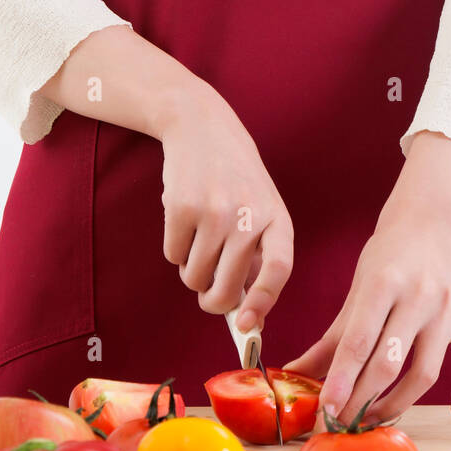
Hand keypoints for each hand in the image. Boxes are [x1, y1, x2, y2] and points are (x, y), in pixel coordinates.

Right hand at [42, 25, 293, 326]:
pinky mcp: (181, 208)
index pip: (278, 271)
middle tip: (208, 297)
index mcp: (277, 219)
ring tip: (199, 239)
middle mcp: (249, 216)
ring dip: (191, 271)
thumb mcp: (261, 210)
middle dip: (213, 301)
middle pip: (226, 287)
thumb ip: (259, 258)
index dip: (263, 302)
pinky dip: (175, 249)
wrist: (202, 125)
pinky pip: (173, 256)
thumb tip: (252, 319)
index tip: (248, 325)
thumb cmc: (235, 178)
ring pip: (194, 277)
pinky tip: (184, 219)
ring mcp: (214, 212)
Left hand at [284, 133, 450, 421]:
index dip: (341, 379)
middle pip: (390, 362)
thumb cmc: (386, 261)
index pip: (359, 341)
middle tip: (343, 422)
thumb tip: (294, 375)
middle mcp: (420, 295)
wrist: (428, 225)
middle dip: (363, 399)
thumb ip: (330, 339)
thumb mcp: (355, 292)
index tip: (326, 408)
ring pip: (427, 371)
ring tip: (374, 418)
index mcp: (384, 283)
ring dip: (399, 403)